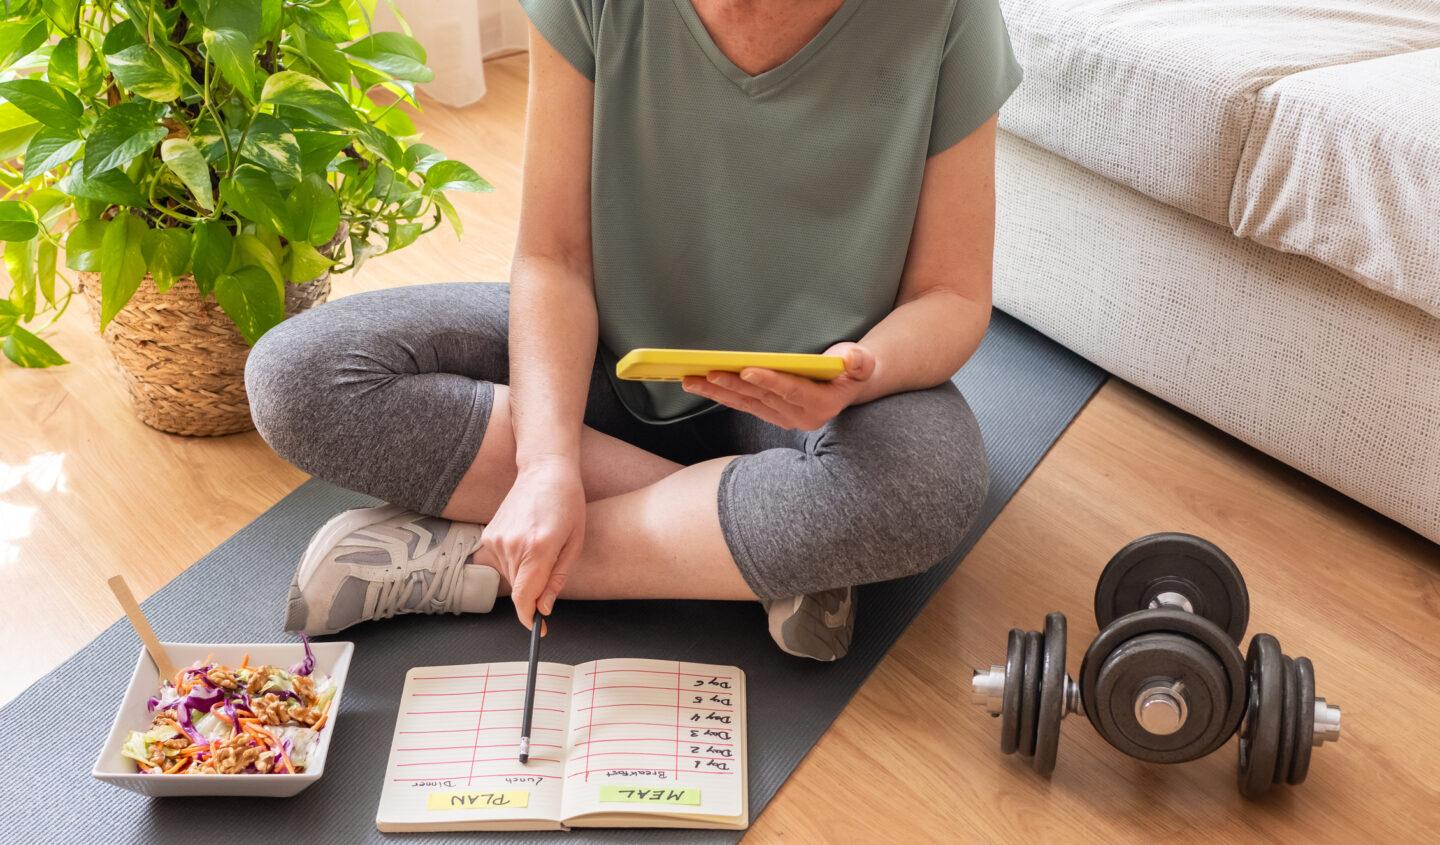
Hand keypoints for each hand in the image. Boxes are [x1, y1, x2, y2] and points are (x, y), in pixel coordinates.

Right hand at [481, 456, 585, 629]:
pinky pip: (501, 562)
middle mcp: (512, 545)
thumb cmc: (567, 503)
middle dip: (534, 591)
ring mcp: (496, 540)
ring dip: (525, 574)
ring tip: (541, 546)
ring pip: (510, 577)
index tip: (538, 628)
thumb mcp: (575, 543)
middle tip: (551, 571)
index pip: (525, 598)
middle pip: (519, 590)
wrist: (544, 470)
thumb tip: (543, 608)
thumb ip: (557, 579)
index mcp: (538, 548)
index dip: (530, 618)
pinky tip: (527, 540)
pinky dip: (515, 561)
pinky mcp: (488, 535)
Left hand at [681, 342, 876, 429]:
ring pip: (746, 403)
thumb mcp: (862, 362)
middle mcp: (800, 417)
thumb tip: (854, 360)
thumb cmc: (852, 368)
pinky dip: (722, 395)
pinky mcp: (771, 415)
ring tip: (692, 381)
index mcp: (821, 404)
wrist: (847, 385)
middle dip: (732, 385)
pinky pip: (743, 405)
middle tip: (707, 373)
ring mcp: (783, 418)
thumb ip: (859, 362)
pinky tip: (702, 386)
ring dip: (718, 392)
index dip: (769, 381)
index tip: (747, 371)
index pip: (792, 391)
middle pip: (761, 398)